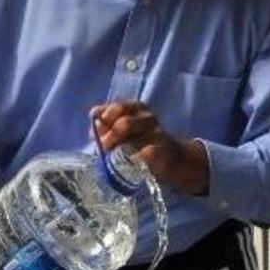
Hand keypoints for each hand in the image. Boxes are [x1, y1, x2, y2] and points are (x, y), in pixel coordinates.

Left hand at [91, 100, 208, 195]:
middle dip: (111, 138)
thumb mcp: (126, 132)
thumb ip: (108, 129)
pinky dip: (137, 159)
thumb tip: (93, 128)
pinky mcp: (165, 151)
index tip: (95, 131)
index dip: (105, 119)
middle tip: (103, 148)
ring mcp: (158, 134)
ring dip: (122, 151)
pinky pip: (148, 153)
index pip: (119, 107)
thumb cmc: (144, 143)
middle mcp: (148, 118)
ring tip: (114, 159)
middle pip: (126, 123)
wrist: (176, 159)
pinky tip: (131, 163)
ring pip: (136, 140)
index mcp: (137, 108)